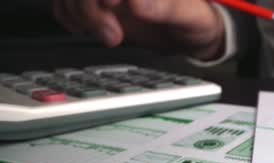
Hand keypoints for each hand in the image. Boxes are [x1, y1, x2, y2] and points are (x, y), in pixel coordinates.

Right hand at [53, 0, 225, 59]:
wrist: (193, 34)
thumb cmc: (197, 20)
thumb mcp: (190, 15)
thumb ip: (167, 7)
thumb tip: (139, 4)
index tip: (113, 5)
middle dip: (89, 7)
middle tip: (113, 35)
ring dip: (79, 14)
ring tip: (110, 37)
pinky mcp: (97, 2)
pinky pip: (66, 3)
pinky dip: (68, 16)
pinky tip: (87, 29)